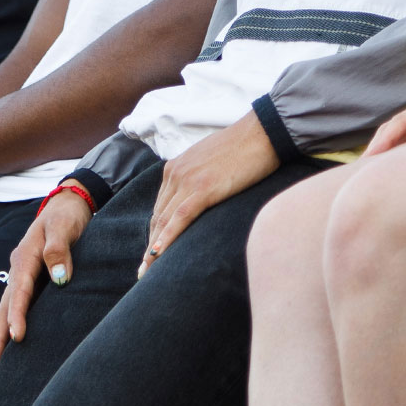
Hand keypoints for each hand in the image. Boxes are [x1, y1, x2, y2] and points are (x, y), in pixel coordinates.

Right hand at [0, 194, 88, 375]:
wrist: (67, 204)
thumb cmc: (67, 216)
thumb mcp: (65, 226)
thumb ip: (60, 249)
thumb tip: (60, 278)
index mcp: (25, 257)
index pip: (19, 292)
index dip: (17, 316)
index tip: (17, 338)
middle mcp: (19, 270)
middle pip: (3, 309)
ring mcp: (22, 277)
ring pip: (5, 312)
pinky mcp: (30, 282)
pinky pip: (16, 308)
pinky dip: (9, 327)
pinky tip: (10, 346)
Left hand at [140, 113, 275, 272]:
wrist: (261, 133)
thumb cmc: (243, 148)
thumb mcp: (211, 162)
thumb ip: (199, 178)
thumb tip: (201, 195)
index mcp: (175, 167)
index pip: (160, 207)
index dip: (154, 232)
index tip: (151, 252)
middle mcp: (175, 173)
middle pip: (158, 217)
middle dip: (150, 245)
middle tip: (144, 270)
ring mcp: (187, 180)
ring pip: (164, 220)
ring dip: (154, 248)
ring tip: (147, 272)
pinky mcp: (203, 189)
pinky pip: (180, 218)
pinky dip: (167, 238)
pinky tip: (158, 255)